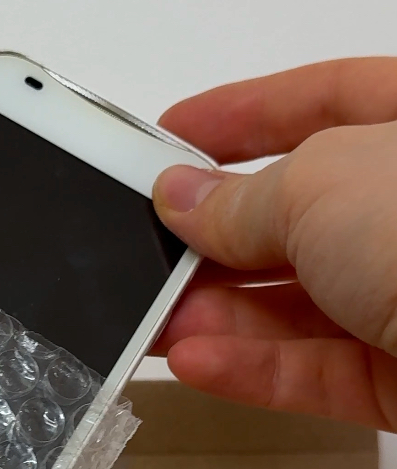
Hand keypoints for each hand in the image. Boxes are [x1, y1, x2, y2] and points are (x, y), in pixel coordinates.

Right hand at [151, 56, 396, 428]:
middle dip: (217, 234)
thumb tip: (183, 200)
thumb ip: (242, 197)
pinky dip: (258, 368)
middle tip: (145, 248)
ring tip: (152, 320)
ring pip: (306, 301)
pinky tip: (197, 361)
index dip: (239, 114)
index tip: (167, 138)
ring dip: (221, 312)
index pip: (324, 98)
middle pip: (304, 214)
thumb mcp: (322, 183)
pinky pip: (324, 369)